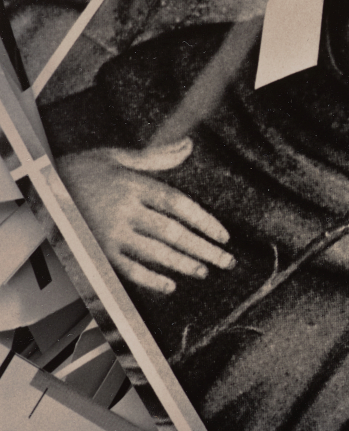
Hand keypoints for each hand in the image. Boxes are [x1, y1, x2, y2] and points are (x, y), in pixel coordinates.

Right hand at [58, 139, 233, 295]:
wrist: (38, 187)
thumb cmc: (83, 169)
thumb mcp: (118, 157)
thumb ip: (157, 156)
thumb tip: (189, 145)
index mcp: (133, 185)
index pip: (179, 205)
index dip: (205, 222)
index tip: (225, 236)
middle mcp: (124, 209)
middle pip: (173, 232)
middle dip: (204, 249)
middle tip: (228, 261)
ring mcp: (109, 232)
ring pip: (154, 252)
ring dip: (184, 264)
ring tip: (206, 271)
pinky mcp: (97, 250)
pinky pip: (128, 269)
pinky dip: (150, 279)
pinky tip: (171, 286)